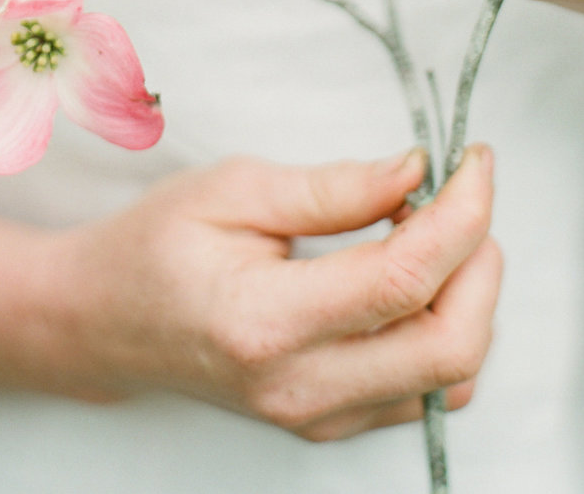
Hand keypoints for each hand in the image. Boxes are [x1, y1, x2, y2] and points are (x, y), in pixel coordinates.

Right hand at [42, 146, 500, 439]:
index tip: (474, 160)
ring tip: (429, 228)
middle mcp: (302, 388)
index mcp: (268, 322)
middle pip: (451, 347)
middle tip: (462, 193)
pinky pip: (425, 389)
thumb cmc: (157, 246)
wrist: (102, 321)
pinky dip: (444, 325)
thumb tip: (417, 171)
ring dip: (469, 296)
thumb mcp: (235, 189)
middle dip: (482, 259)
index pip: (405, 279)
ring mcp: (318, 417)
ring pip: (451, 378)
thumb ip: (334, 187)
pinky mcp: (330, 422)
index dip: (462, 213)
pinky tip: (410, 271)